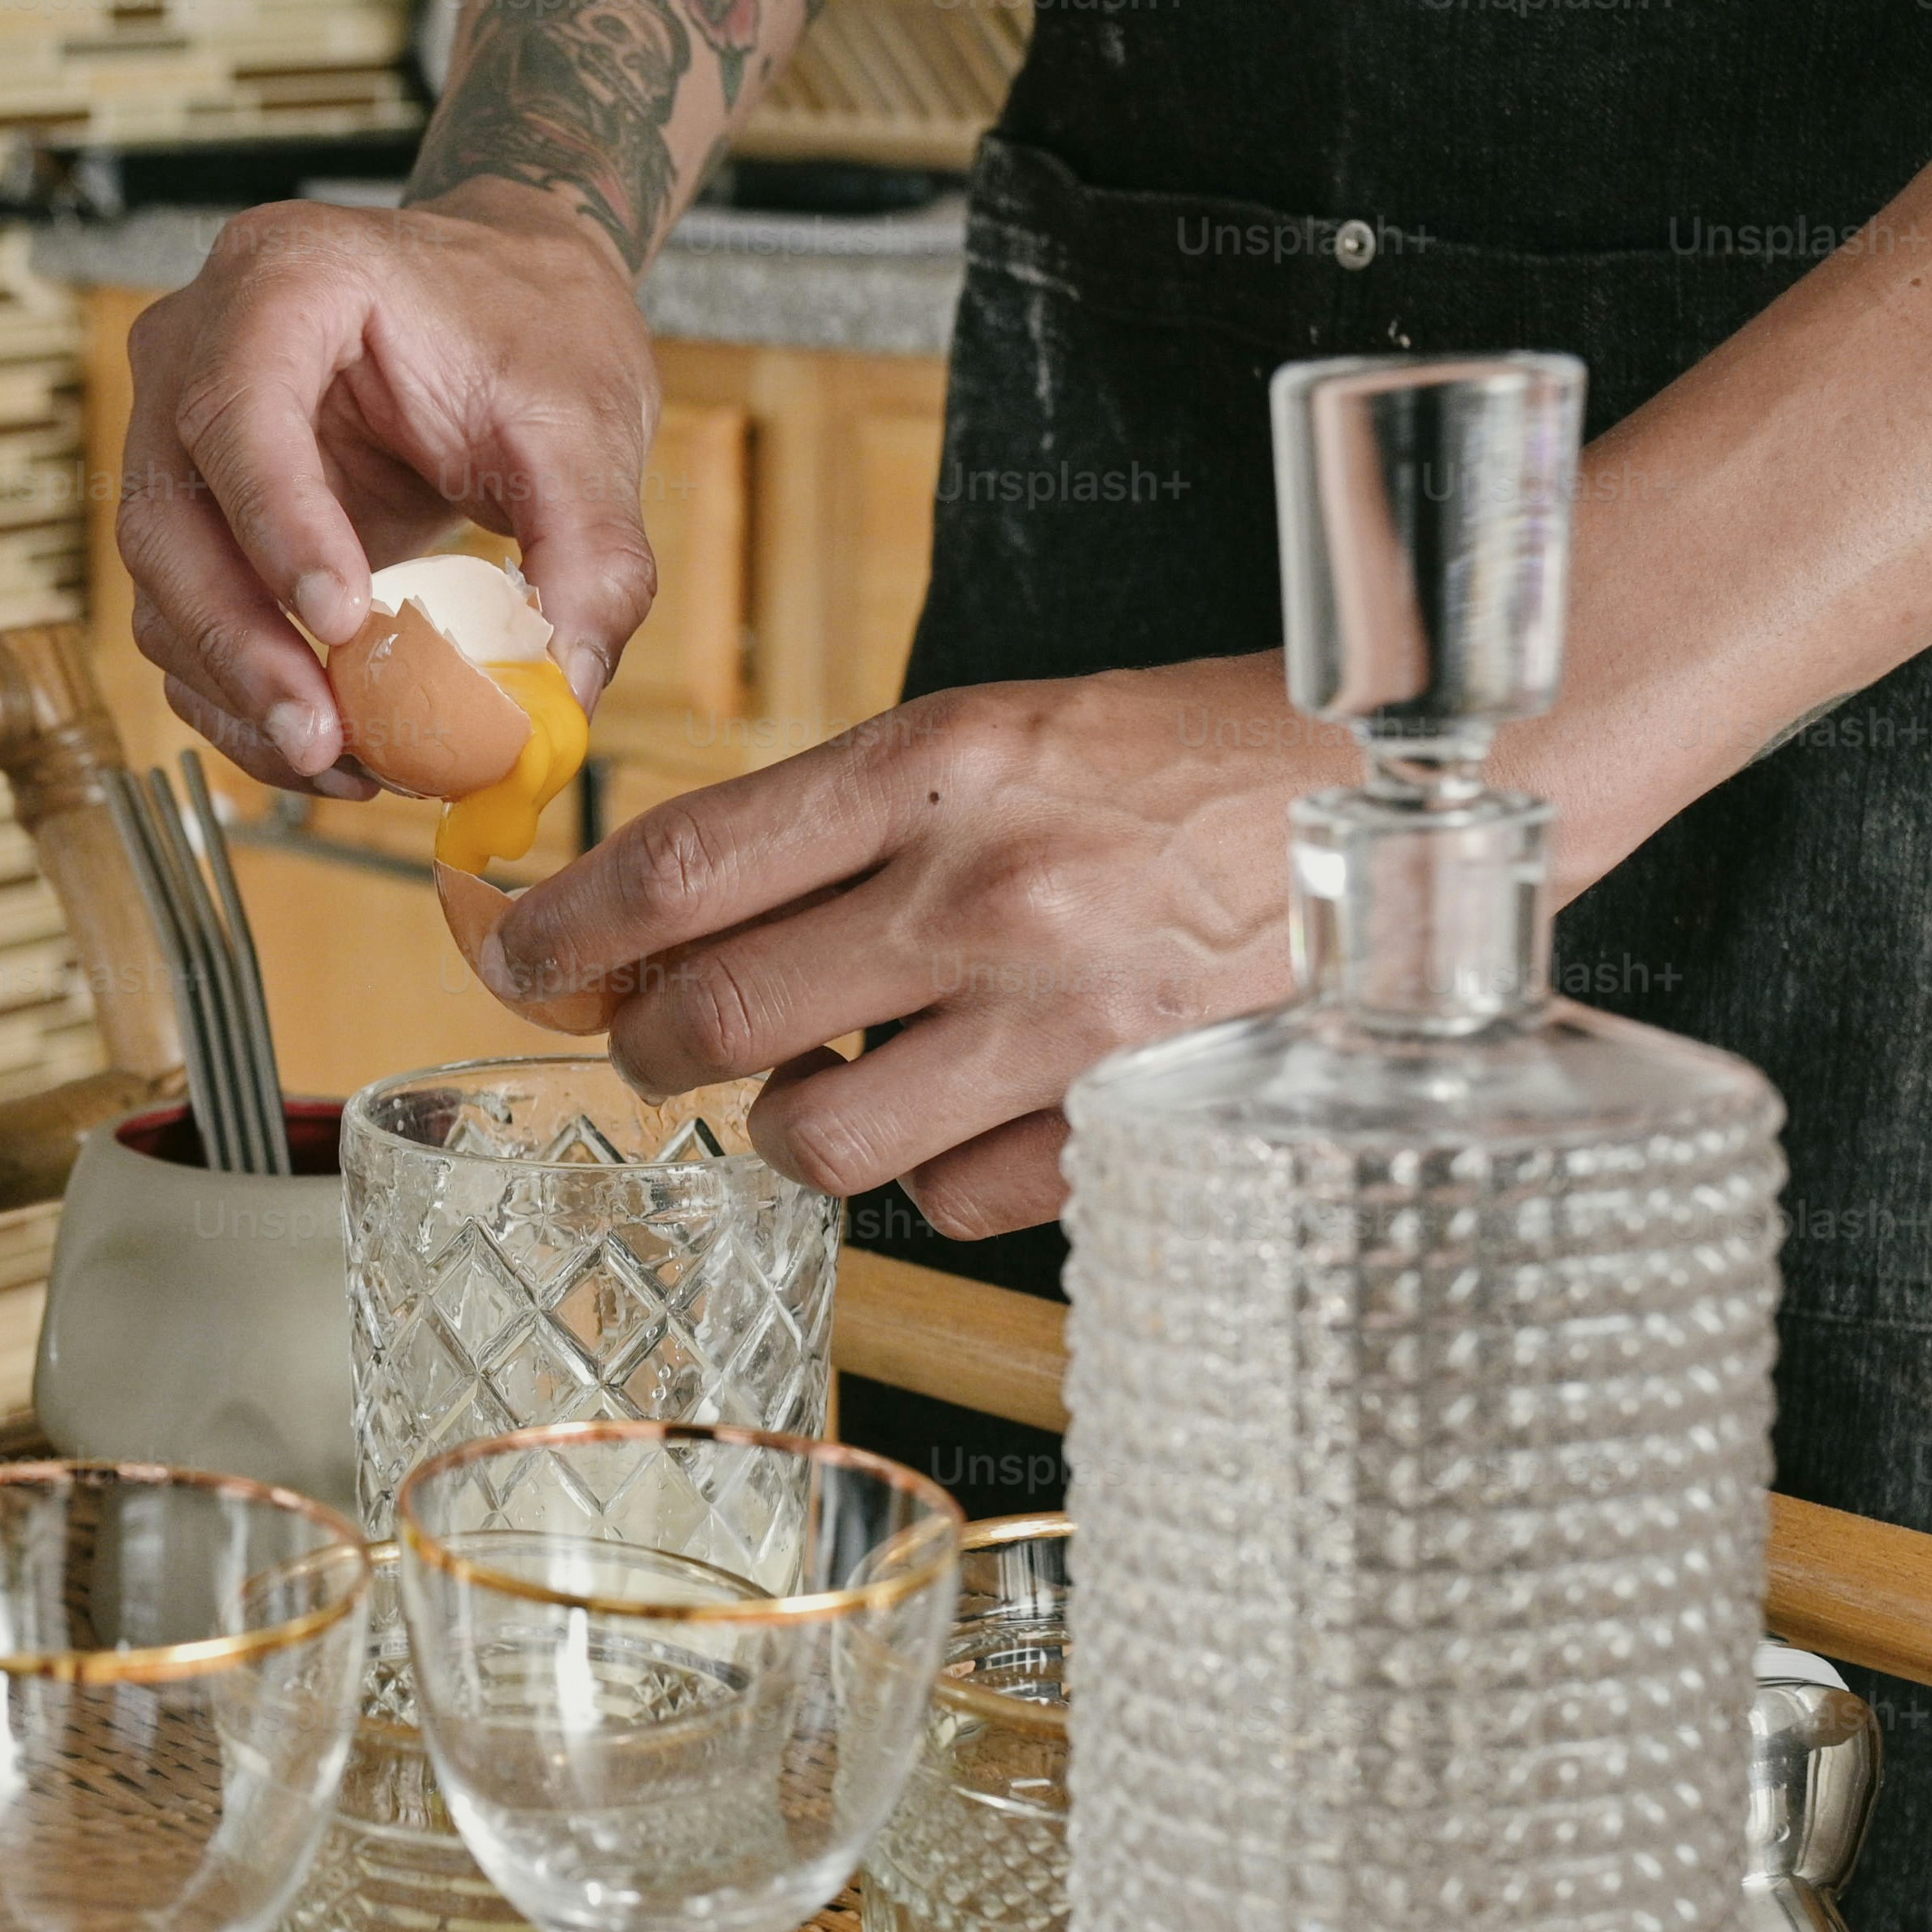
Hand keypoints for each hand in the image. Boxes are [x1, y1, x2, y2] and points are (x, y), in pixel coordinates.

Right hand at [117, 188, 663, 797]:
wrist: (509, 299)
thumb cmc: (535, 329)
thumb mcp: (586, 428)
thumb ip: (592, 554)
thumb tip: (568, 696)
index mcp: (288, 279)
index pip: (239, 407)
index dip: (278, 523)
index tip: (344, 623)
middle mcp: (198, 347)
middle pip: (168, 515)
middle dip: (239, 644)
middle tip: (323, 735)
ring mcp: (177, 431)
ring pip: (160, 586)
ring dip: (235, 691)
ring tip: (339, 760)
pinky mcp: (197, 512)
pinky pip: (185, 621)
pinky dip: (241, 697)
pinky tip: (329, 749)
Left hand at [482, 655, 1328, 1236]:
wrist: (1415, 802)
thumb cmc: (1201, 760)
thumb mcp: (1005, 731)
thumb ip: (847, 818)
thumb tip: (677, 918)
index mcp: (943, 761)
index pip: (685, 864)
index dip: (567, 929)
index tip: (516, 956)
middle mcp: (983, 892)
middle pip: (716, 1019)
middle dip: (650, 1049)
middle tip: (651, 1046)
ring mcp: (1055, 1025)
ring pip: (817, 1141)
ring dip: (795, 1124)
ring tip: (839, 1077)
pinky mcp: (1119, 1128)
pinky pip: (954, 1200)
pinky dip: (943, 1171)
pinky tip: (986, 1104)